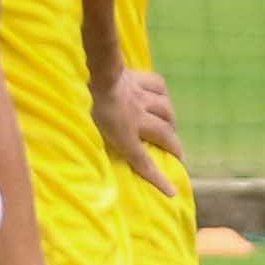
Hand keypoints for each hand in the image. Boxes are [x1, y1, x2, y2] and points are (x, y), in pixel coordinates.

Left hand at [98, 64, 180, 198]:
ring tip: (171, 126)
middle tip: (180, 156)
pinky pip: (159, 86)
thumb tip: (94, 161)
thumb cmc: (83, 104)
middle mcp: (138, 119)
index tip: (173, 192)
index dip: (159, 179)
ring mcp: (141, 98)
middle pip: (163, 136)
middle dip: (175, 148)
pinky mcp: (139, 80)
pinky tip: (161, 97)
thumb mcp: (88, 130)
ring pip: (166, 110)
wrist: (93, 72)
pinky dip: (162, 93)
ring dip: (171, 119)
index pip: (143, 162)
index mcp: (123, 134)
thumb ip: (97, 142)